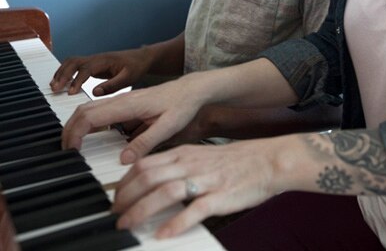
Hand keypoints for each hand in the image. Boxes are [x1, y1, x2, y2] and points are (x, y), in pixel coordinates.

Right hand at [50, 48, 151, 95]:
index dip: (77, 80)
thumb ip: (113, 85)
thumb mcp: (129, 77)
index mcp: (105, 60)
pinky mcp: (91, 65)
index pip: (87, 68)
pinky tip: (60, 83)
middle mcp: (96, 58)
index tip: (71, 92)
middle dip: (63, 74)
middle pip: (74, 61)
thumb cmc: (136, 67)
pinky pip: (74, 66)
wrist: (141, 58)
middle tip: (55, 89)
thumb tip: (95, 92)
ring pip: (71, 62)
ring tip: (53, 87)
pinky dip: (64, 73)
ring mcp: (92, 60)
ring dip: (61, 72)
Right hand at [62, 74, 207, 162]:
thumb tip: (123, 159)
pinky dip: (87, 122)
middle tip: (66, 152)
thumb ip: (146, 142)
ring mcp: (122, 100)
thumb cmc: (183, 105)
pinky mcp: (126, 103)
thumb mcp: (169, 126)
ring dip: (76, 125)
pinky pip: (99, 110)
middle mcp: (122, 99)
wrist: (192, 89)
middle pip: (83, 110)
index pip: (91, 116)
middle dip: (69, 130)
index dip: (76, 133)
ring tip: (73, 146)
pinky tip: (90, 137)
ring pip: (89, 108)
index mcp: (129, 104)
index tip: (73, 152)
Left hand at [113, 138, 288, 238]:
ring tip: (128, 224)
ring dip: (142, 209)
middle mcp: (191, 163)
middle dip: (126, 197)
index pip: (145, 163)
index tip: (116, 196)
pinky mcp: (220, 196)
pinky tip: (163, 234)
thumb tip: (155, 180)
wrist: (268, 160)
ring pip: (165, 191)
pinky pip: (193, 210)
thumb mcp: (203, 155)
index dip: (125, 181)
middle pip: (149, 176)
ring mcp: (206, 179)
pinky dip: (175, 223)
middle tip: (115, 213)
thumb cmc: (238, 160)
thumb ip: (179, 165)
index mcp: (186, 153)